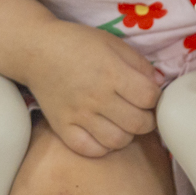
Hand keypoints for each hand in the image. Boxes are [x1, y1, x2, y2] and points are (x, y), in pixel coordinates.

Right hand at [22, 19, 162, 157]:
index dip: (156, 98)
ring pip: (117, 141)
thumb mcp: (114, 43)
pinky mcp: (62, 127)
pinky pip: (90, 150)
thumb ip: (139, 64)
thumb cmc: (79, 43)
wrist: (38, 51)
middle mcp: (97, 97)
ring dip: (128, 135)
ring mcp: (78, 115)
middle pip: (138, 123)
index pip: (148, 97)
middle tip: (143, 113)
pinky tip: (105, 134)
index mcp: (112, 72)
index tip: (151, 96)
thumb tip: (157, 85)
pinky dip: (103, 147)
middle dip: (148, 120)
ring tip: (124, 124)